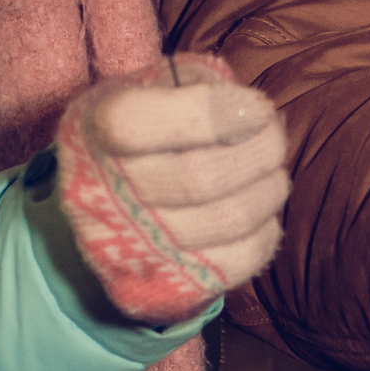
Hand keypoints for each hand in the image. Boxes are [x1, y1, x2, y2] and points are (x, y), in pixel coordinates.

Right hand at [44, 58, 290, 327]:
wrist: (97, 212)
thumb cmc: (138, 136)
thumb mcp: (146, 89)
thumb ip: (190, 82)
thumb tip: (246, 106)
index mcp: (94, 133)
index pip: (143, 123)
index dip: (217, 111)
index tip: (256, 106)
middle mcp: (102, 196)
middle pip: (200, 177)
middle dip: (260, 150)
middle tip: (275, 135)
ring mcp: (131, 249)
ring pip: (228, 221)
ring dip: (269, 189)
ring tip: (272, 171)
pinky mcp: (163, 287)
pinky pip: (238, 263)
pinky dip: (265, 231)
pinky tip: (260, 211)